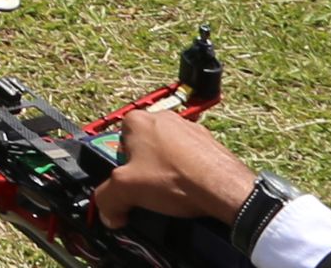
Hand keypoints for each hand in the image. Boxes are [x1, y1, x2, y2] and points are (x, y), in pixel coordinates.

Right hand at [91, 101, 254, 230]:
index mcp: (136, 120)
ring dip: (167, 171)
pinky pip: (190, 158)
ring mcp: (188, 127)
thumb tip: (109, 212)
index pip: (116, 145)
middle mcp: (162, 117)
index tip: (129, 187)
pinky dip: (188, 173)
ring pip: (167, 153)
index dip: (121, 170)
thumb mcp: (126, 190)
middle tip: (150, 191)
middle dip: (144, 170)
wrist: (223, 187)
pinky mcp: (209, 141)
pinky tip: (190, 190)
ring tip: (173, 193)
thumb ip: (107, 199)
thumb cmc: (175, 178)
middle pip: (142, 149)